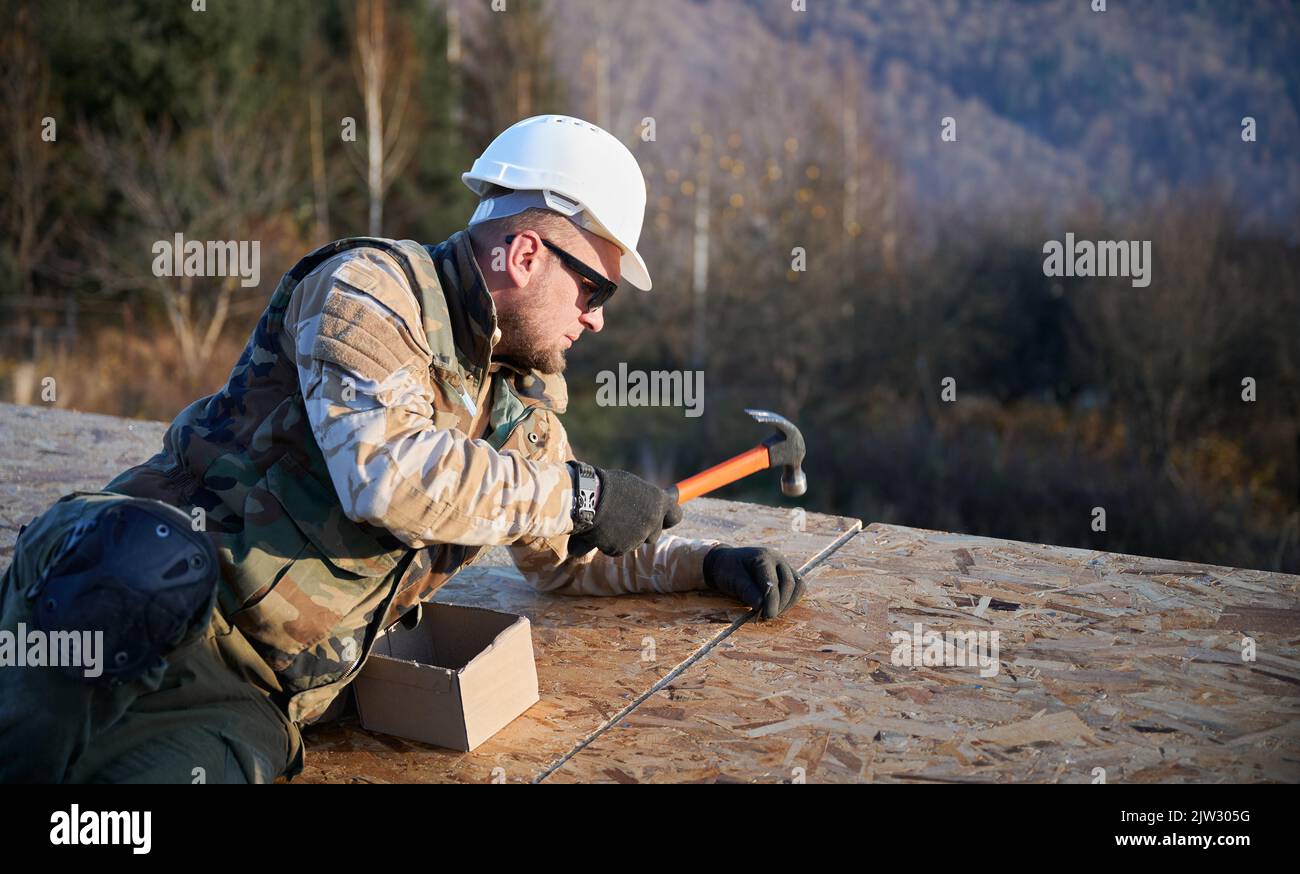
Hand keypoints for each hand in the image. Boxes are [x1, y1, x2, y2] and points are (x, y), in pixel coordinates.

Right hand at [567, 466, 682, 557]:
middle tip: (627, 518)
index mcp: (659, 502)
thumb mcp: (633, 486)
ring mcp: (638, 537)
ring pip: (635, 542)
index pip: (676, 516)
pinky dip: (611, 541)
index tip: (664, 517)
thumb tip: (660, 501)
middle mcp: (653, 521)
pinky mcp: (621, 548)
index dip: (668, 518)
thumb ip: (647, 499)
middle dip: (643, 529)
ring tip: (609, 519)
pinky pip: (618, 548)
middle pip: (655, 534)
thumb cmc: (607, 486)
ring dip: (626, 535)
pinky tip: (601, 528)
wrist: (585, 498)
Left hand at [703, 546, 804, 619]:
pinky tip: (778, 607)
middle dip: (780, 603)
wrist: (727, 563)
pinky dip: (791, 600)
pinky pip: (798, 588)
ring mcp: (785, 565)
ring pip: (798, 585)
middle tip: (767, 616)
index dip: (771, 601)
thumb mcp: (731, 580)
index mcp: (762, 557)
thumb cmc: (727, 571)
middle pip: (789, 583)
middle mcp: (777, 558)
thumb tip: (761, 605)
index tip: (766, 615)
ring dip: (788, 603)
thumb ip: (746, 590)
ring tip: (772, 612)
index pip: (773, 581)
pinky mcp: (788, 573)